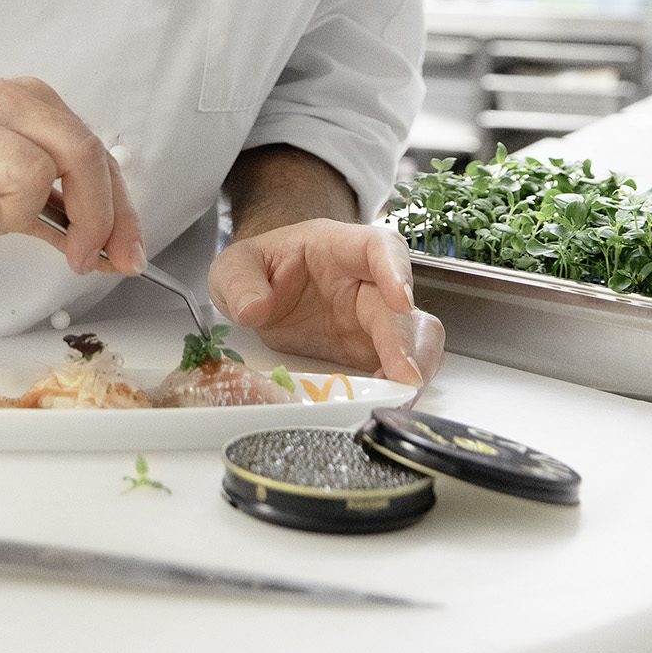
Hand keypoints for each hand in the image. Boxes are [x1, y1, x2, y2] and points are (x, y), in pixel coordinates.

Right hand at [0, 75, 146, 274]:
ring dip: (8, 217)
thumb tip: (114, 251)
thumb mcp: (8, 194)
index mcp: (30, 102)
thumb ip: (61, 215)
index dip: (121, 212)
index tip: (128, 256)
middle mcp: (2, 99)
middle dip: (94, 218)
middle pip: (80, 154)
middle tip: (80, 259)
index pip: (96, 154)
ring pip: (32, 177)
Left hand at [208, 218, 444, 387]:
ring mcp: (374, 321)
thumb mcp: (234, 267)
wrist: (265, 290)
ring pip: (417, 340)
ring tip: (396, 399)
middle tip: (405, 376)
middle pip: (405, 307)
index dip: (396, 270)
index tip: (401, 300)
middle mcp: (367, 284)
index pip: (379, 247)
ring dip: (416, 369)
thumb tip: (254, 308)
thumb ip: (238, 281)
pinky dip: (397, 390)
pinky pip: (399, 371)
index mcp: (338, 248)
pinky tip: (380, 406)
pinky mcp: (372, 354)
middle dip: (409, 341)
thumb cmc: (260, 269)